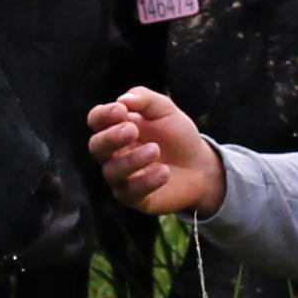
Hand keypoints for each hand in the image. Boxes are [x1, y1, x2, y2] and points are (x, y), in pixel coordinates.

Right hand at [86, 86, 222, 217]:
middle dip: (111, 138)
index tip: (122, 111)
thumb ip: (145, 99)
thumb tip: (122, 99)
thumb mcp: (165, 110)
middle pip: (96, 146)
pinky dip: (146, 181)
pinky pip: (130, 192)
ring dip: (131, 159)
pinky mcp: (134, 198)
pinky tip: (164, 172)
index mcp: (116, 128)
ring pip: (112, 171)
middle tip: (133, 130)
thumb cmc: (178, 135)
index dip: (103, 115)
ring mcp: (122, 177)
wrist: (200, 166)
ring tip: (155, 150)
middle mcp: (113, 153)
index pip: (96, 120)